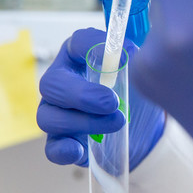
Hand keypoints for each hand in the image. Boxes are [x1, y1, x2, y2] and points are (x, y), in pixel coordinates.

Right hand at [37, 27, 165, 167]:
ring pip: (48, 117)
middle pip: (52, 83)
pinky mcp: (61, 141)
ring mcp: (57, 113)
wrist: (143, 132)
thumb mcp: (140, 75)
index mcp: (80, 57)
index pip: (78, 42)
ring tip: (116, 123)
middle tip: (112, 103)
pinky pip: (51, 147)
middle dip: (82, 95)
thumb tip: (130, 52)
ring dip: (82, 122)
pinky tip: (80, 150)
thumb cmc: (135, 95)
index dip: (92, 46)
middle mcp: (62, 82)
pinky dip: (64, 150)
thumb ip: (135, 61)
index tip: (117, 56)